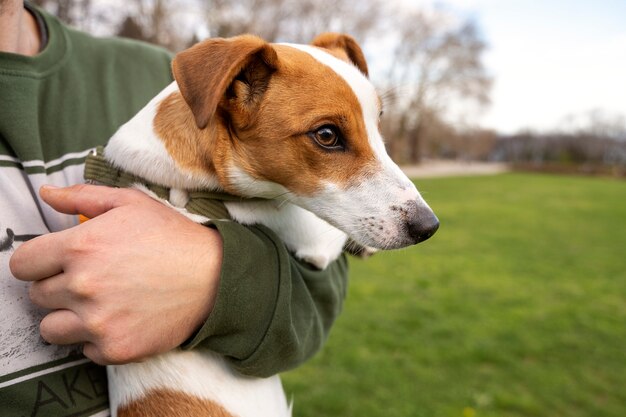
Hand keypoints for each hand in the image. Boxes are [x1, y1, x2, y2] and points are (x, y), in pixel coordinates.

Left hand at [9, 184, 222, 363]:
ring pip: (51, 328)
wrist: (215, 277)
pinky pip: (84, 349)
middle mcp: (83, 286)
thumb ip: (84, 197)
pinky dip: (97, 338)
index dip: (38, 262)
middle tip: (91, 280)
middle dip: (57, 286)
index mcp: (81, 246)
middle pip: (36, 296)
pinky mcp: (116, 348)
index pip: (22, 264)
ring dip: (69, 317)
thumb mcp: (131, 203)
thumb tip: (46, 194)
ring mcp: (99, 322)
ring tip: (100, 304)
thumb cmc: (173, 237)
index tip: (56, 263)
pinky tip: (121, 319)